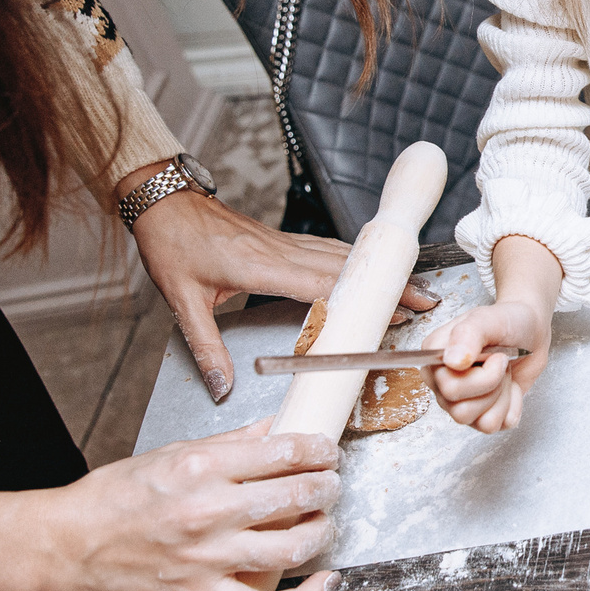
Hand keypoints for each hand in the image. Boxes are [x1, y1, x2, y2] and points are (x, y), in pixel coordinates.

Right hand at [0, 420, 342, 590]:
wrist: (68, 545)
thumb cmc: (113, 498)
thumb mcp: (170, 451)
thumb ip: (229, 443)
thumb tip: (273, 429)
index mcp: (200, 466)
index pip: (283, 452)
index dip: (318, 450)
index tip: (327, 451)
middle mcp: (208, 510)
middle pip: (297, 496)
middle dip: (327, 486)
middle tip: (332, 482)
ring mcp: (207, 558)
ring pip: (292, 548)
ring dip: (323, 532)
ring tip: (326, 521)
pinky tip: (324, 581)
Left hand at [120, 166, 433, 404]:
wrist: (163, 201)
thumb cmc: (171, 244)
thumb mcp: (182, 301)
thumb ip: (205, 348)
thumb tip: (220, 388)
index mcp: (262, 267)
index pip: (326, 284)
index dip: (365, 298)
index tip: (396, 308)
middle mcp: (281, 251)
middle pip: (347, 267)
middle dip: (390, 283)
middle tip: (426, 299)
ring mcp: (283, 242)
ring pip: (342, 254)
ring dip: (378, 269)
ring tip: (410, 284)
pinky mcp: (280, 239)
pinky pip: (327, 248)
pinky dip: (354, 258)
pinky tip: (366, 267)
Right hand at [426, 236, 560, 432]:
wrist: (530, 330)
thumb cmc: (506, 321)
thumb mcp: (487, 319)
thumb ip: (468, 334)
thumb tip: (452, 361)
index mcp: (434, 360)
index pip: (447, 388)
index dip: (479, 377)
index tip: (492, 354)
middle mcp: (442, 384)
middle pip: (461, 411)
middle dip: (492, 385)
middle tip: (501, 362)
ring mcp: (460, 402)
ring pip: (479, 423)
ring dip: (501, 397)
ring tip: (503, 373)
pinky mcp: (481, 414)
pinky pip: (496, 425)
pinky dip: (511, 405)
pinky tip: (509, 387)